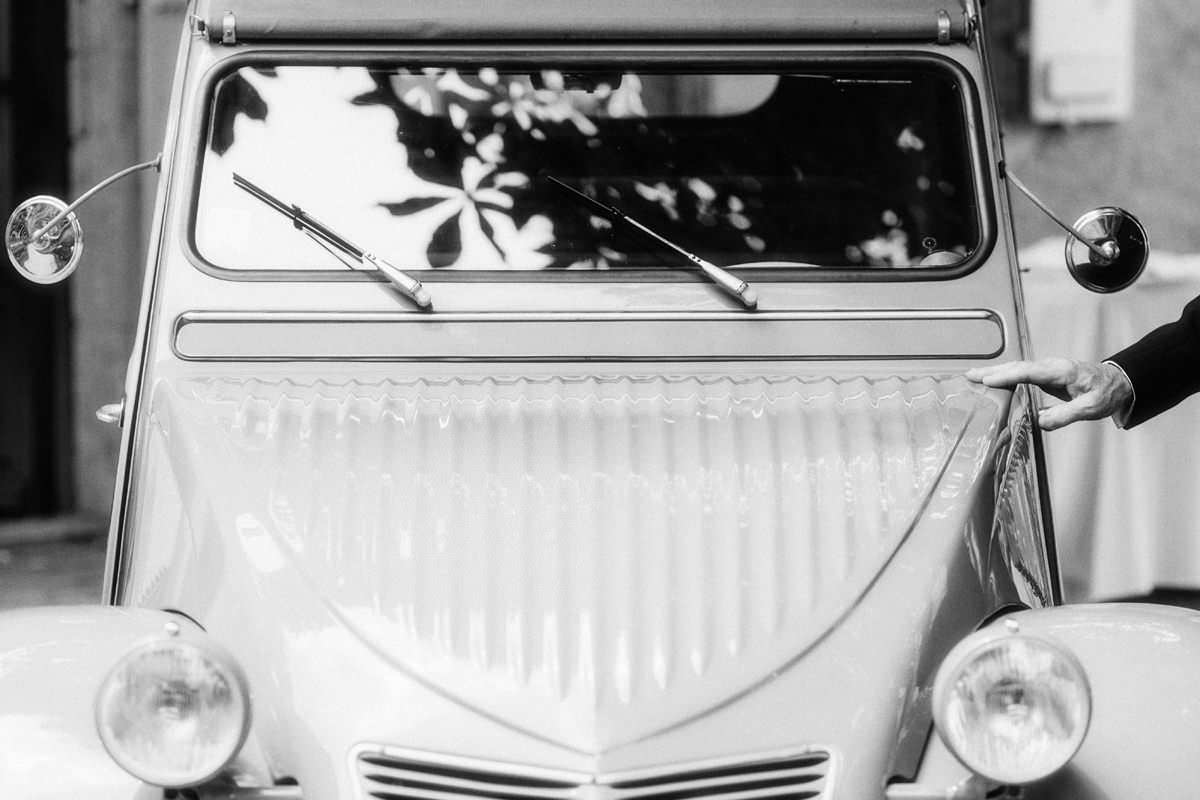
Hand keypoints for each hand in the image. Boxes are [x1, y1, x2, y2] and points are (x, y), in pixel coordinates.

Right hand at [965, 358, 1133, 430]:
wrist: (1117, 383)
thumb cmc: (1106, 393)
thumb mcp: (1091, 408)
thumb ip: (1066, 414)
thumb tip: (1039, 422)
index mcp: (1061, 371)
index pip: (1028, 372)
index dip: (1007, 376)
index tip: (988, 381)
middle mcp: (1051, 367)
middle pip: (1017, 367)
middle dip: (993, 371)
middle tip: (970, 376)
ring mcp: (1047, 369)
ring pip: (1016, 368)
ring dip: (994, 372)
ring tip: (973, 376)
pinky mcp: (1044, 375)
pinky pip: (1020, 373)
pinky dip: (1003, 375)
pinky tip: (992, 380)